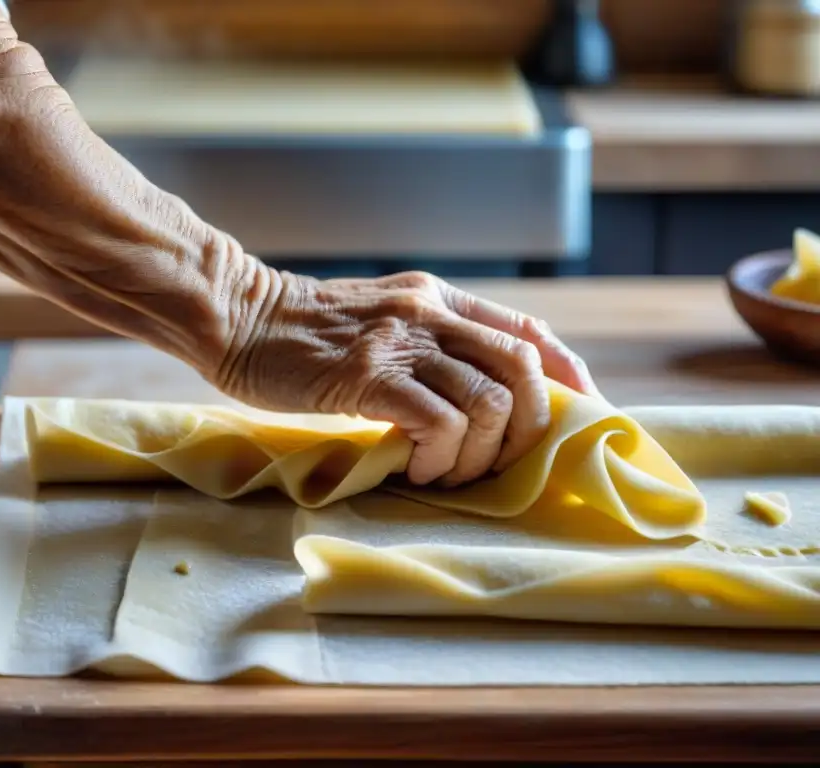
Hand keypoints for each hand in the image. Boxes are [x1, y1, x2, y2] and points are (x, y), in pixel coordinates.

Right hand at [217, 269, 598, 486]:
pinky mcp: (369, 375)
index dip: (569, 379)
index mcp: (439, 297)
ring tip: (446, 472)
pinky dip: (441, 459)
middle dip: (527, 430)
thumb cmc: (306, 335)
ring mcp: (401, 341)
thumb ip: (428, 343)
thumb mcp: (381, 321)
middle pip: (524, 371)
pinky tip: (416, 468)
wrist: (241, 319)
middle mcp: (431, 312)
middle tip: (495, 463)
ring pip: (489, 403)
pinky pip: (439, 423)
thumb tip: (478, 397)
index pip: (529, 333)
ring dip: (480, 455)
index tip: (580, 418)